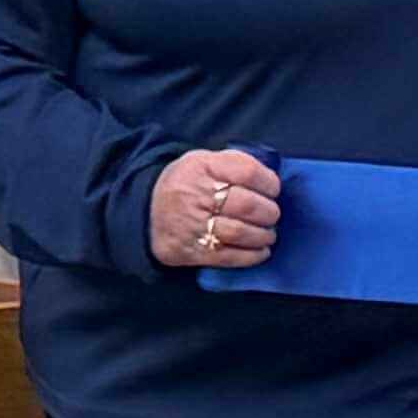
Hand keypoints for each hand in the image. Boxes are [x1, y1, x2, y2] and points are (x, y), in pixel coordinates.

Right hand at [147, 148, 281, 273]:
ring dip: (263, 235)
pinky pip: (228, 256)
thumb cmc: (187, 184)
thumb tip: (272, 180)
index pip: (247, 171)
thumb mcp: (204, 161)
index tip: (273, 190)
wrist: (144, 210)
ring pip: (240, 232)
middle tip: (272, 215)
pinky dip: (252, 255)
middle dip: (269, 212)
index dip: (268, 182)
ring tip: (268, 233)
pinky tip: (261, 251)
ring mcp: (190, 225)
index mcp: (200, 167)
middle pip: (247, 204)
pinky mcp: (188, 251)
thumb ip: (235, 164)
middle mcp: (194, 195)